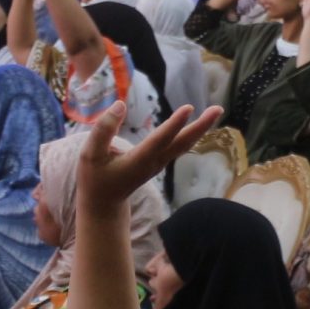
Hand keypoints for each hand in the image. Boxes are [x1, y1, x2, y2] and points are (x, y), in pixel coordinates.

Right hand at [76, 103, 221, 213]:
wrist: (104, 203)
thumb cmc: (95, 178)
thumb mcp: (90, 154)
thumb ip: (103, 130)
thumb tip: (120, 105)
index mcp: (138, 160)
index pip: (160, 139)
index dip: (174, 124)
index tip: (188, 109)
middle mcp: (154, 161)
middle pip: (182, 142)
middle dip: (201, 126)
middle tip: (218, 109)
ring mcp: (159, 163)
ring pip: (184, 144)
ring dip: (200, 128)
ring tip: (215, 112)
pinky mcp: (159, 162)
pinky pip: (179, 146)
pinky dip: (191, 134)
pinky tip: (198, 125)